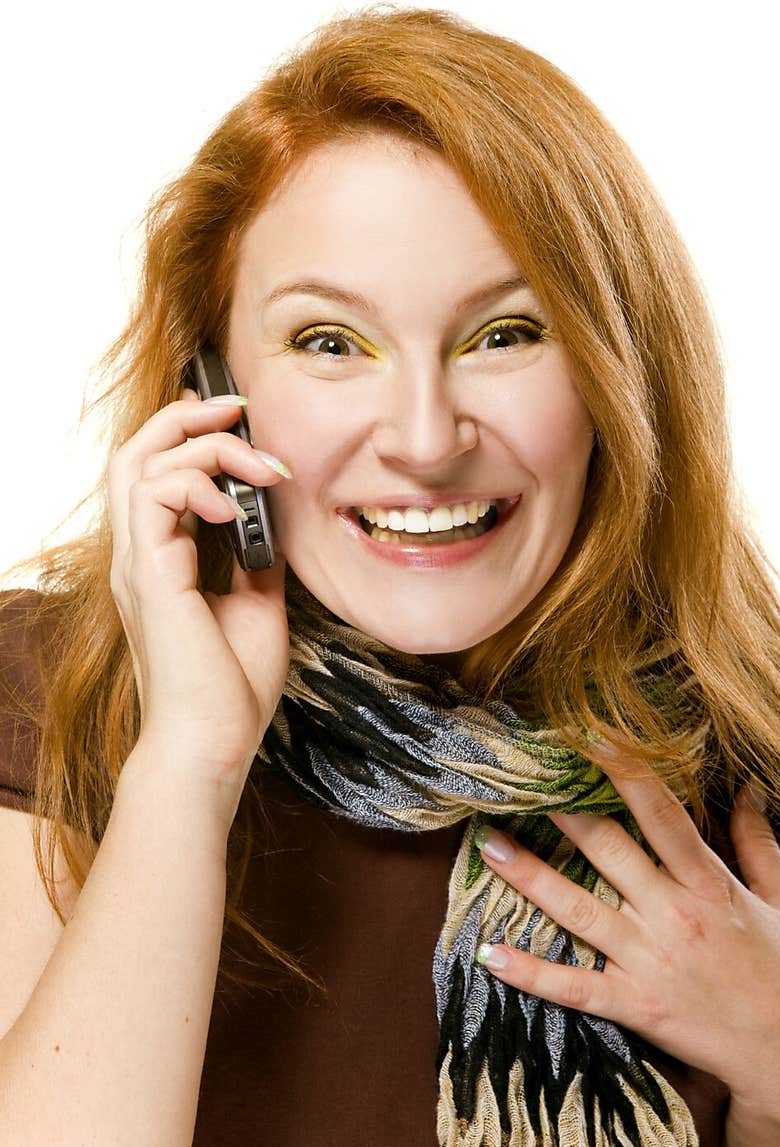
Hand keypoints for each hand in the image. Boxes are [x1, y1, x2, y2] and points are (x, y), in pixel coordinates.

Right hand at [108, 386, 291, 815]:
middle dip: (186, 417)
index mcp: (162, 559)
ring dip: (206, 446)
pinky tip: (238, 508)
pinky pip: (155, 495)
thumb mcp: (257, 603)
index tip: (242, 421)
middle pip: (135, 453)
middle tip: (238, 404)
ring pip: (141, 462)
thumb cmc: (231, 687)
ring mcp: (139, 563)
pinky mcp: (150, 574)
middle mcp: (141, 554)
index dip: (191, 435)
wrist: (214, 743)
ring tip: (260, 463)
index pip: (156, 473)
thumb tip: (277, 517)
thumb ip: (257, 557)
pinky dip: (198, 484)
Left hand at [474, 738, 779, 1123]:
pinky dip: (530, 973)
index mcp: (709, 884)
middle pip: (607, 849)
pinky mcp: (635, 1005)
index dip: (626, 772)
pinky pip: (573, 987)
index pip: (661, 815)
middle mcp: (672, 915)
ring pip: (577, 909)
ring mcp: (648, 961)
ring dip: (529, 876)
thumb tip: (745, 787)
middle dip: (562, 811)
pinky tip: (491, 954)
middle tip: (522, 780)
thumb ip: (758, 841)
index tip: (593, 737)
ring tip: (488, 845)